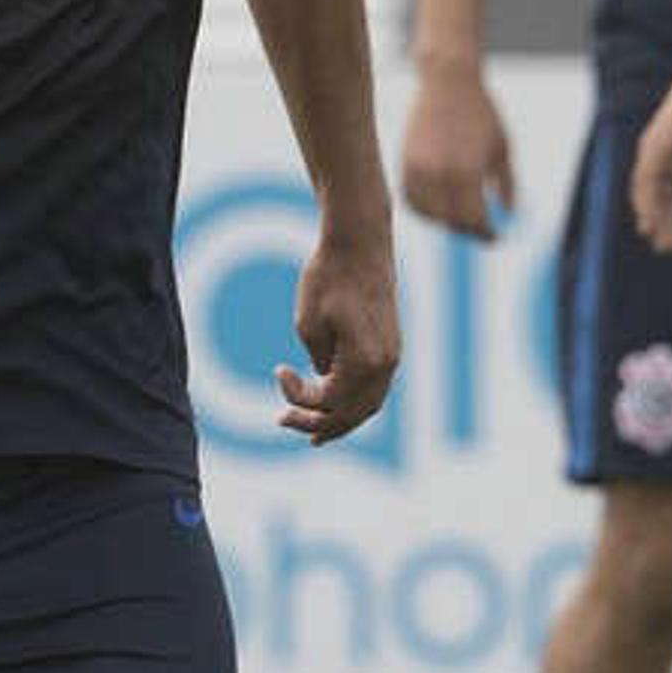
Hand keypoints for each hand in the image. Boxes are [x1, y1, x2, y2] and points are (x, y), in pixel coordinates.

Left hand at [276, 227, 400, 445]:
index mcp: (365, 361)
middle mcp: (386, 364)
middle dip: (319, 424)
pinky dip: (355, 401)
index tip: (278, 370)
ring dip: (340, 419)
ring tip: (315, 430)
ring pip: (369, 405)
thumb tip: (325, 380)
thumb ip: (317, 362)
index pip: (329, 401)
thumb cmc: (329, 277)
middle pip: (353, 414)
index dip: (297, 397)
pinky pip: (375, 387)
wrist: (360, 242)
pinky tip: (336, 400)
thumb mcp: (308, 324)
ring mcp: (393, 355)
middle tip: (285, 421)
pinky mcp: (391, 344)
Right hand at [399, 63, 517, 240]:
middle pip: (450, 221)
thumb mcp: (503, 149)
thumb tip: (509, 215)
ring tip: (458, 217)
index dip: (485, 233)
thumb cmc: (482, 113)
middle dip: (467, 229)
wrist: (448, 80)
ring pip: (427, 213)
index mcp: (467, 172)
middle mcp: (439, 174)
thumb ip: (507, 185)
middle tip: (479, 229)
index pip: (473, 219)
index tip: (494, 237)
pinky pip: (410, 198)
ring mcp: (418, 168)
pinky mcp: (405, 161)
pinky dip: (423, 208)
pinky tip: (438, 204)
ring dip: (443, 221)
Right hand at [629, 59, 671, 252]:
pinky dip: (667, 207)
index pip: (648, 180)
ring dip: (662, 218)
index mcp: (660, 142)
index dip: (649, 206)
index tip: (653, 231)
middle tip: (668, 250)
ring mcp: (660, 153)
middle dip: (656, 220)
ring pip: (656, 193)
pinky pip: (665, 188)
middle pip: (649, 191)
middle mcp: (654, 149)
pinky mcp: (671, 156)